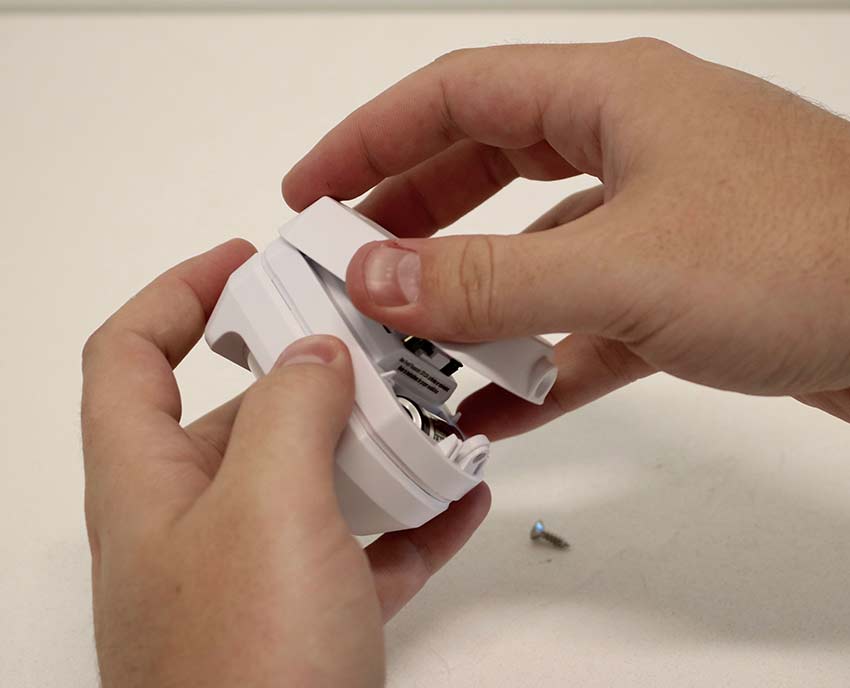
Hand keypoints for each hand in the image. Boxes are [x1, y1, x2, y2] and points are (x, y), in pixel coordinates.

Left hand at [81, 241, 489, 687]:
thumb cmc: (246, 662)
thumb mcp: (266, 508)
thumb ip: (288, 410)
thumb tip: (312, 351)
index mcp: (148, 485)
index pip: (127, 355)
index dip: (178, 292)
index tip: (250, 259)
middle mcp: (192, 524)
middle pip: (237, 412)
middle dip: (306, 366)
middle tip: (377, 335)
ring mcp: (253, 577)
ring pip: (310, 480)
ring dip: (371, 442)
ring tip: (436, 407)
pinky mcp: (309, 624)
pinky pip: (361, 549)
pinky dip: (409, 519)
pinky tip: (465, 496)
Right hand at [282, 39, 849, 435]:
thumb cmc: (810, 259)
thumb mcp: (623, 267)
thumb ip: (488, 278)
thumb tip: (374, 276)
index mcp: (611, 98)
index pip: (457, 95)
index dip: (372, 137)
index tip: (310, 188)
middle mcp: (629, 147)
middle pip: (485, 165)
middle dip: (410, 216)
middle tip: (349, 264)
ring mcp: (654, 220)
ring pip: (530, 248)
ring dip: (469, 297)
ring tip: (406, 341)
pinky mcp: (677, 290)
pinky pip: (579, 318)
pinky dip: (533, 359)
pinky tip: (492, 407)